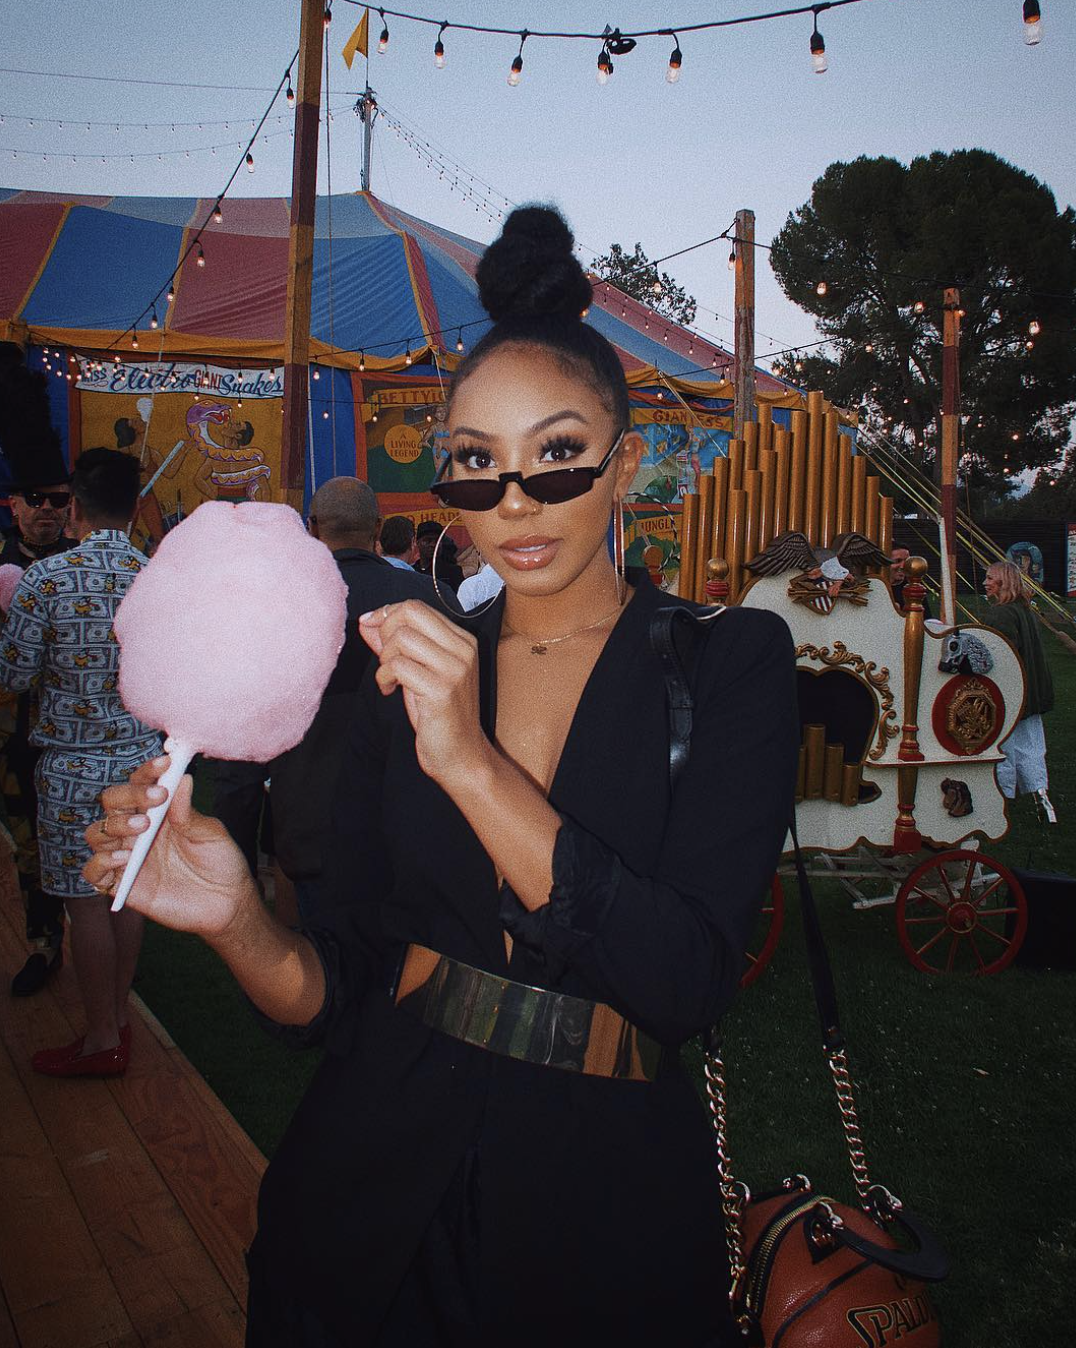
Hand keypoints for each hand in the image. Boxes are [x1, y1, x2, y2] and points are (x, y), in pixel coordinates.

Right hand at [83, 754, 257, 939]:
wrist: (228, 903)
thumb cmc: (221, 862)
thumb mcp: (210, 833)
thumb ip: (189, 812)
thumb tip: (182, 778)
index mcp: (158, 812)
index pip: (140, 784)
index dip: (148, 771)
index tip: (165, 763)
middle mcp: (137, 831)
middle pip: (112, 804)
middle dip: (129, 795)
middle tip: (157, 797)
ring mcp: (128, 857)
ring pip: (97, 833)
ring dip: (115, 826)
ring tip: (142, 828)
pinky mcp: (124, 885)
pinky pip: (94, 872)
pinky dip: (101, 862)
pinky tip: (125, 859)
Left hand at [359, 601, 487, 783]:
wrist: (461, 756)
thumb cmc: (438, 715)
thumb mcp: (416, 672)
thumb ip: (394, 644)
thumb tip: (366, 620)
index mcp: (462, 641)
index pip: (417, 607)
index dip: (387, 614)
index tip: (372, 631)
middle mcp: (463, 649)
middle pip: (410, 612)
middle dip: (385, 631)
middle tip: (385, 658)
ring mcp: (455, 669)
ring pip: (402, 638)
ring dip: (384, 659)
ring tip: (389, 679)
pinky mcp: (441, 689)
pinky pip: (398, 666)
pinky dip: (384, 678)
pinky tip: (390, 692)